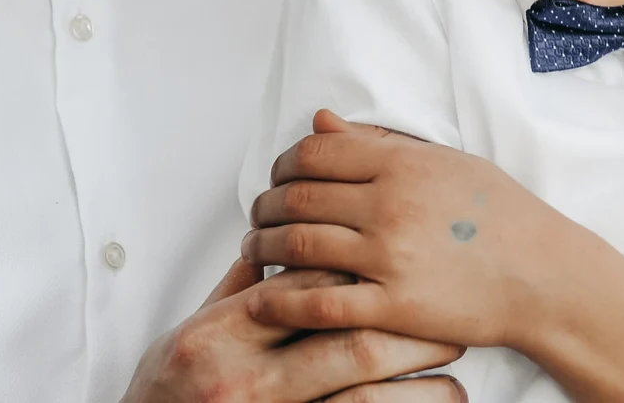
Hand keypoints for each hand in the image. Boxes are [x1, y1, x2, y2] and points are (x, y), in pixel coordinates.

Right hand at [121, 258, 467, 402]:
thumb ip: (241, 288)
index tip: (405, 255)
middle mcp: (244, 378)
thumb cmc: (167, 390)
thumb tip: (277, 236)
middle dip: (408, 322)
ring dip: (418, 380)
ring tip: (455, 364)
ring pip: (361, 397)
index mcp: (221, 334)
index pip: (306, 285)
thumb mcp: (193, 330)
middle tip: (451, 312)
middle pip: (346, 337)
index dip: (361, 267)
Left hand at [244, 113, 623, 402]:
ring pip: (297, 246)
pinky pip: (317, 304)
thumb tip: (321, 122)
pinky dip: (279, 302)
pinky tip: (263, 300)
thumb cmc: (501, 216)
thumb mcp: (445, 163)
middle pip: (298, 197)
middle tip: (259, 217)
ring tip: (255, 253)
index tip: (279, 178)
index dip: (284, 165)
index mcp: (403, 164)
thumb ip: (378, 143)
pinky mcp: (392, 305)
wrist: (543, 275)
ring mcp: (390, 256)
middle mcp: (391, 205)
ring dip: (263, 249)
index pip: (316, 154)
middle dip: (266, 207)